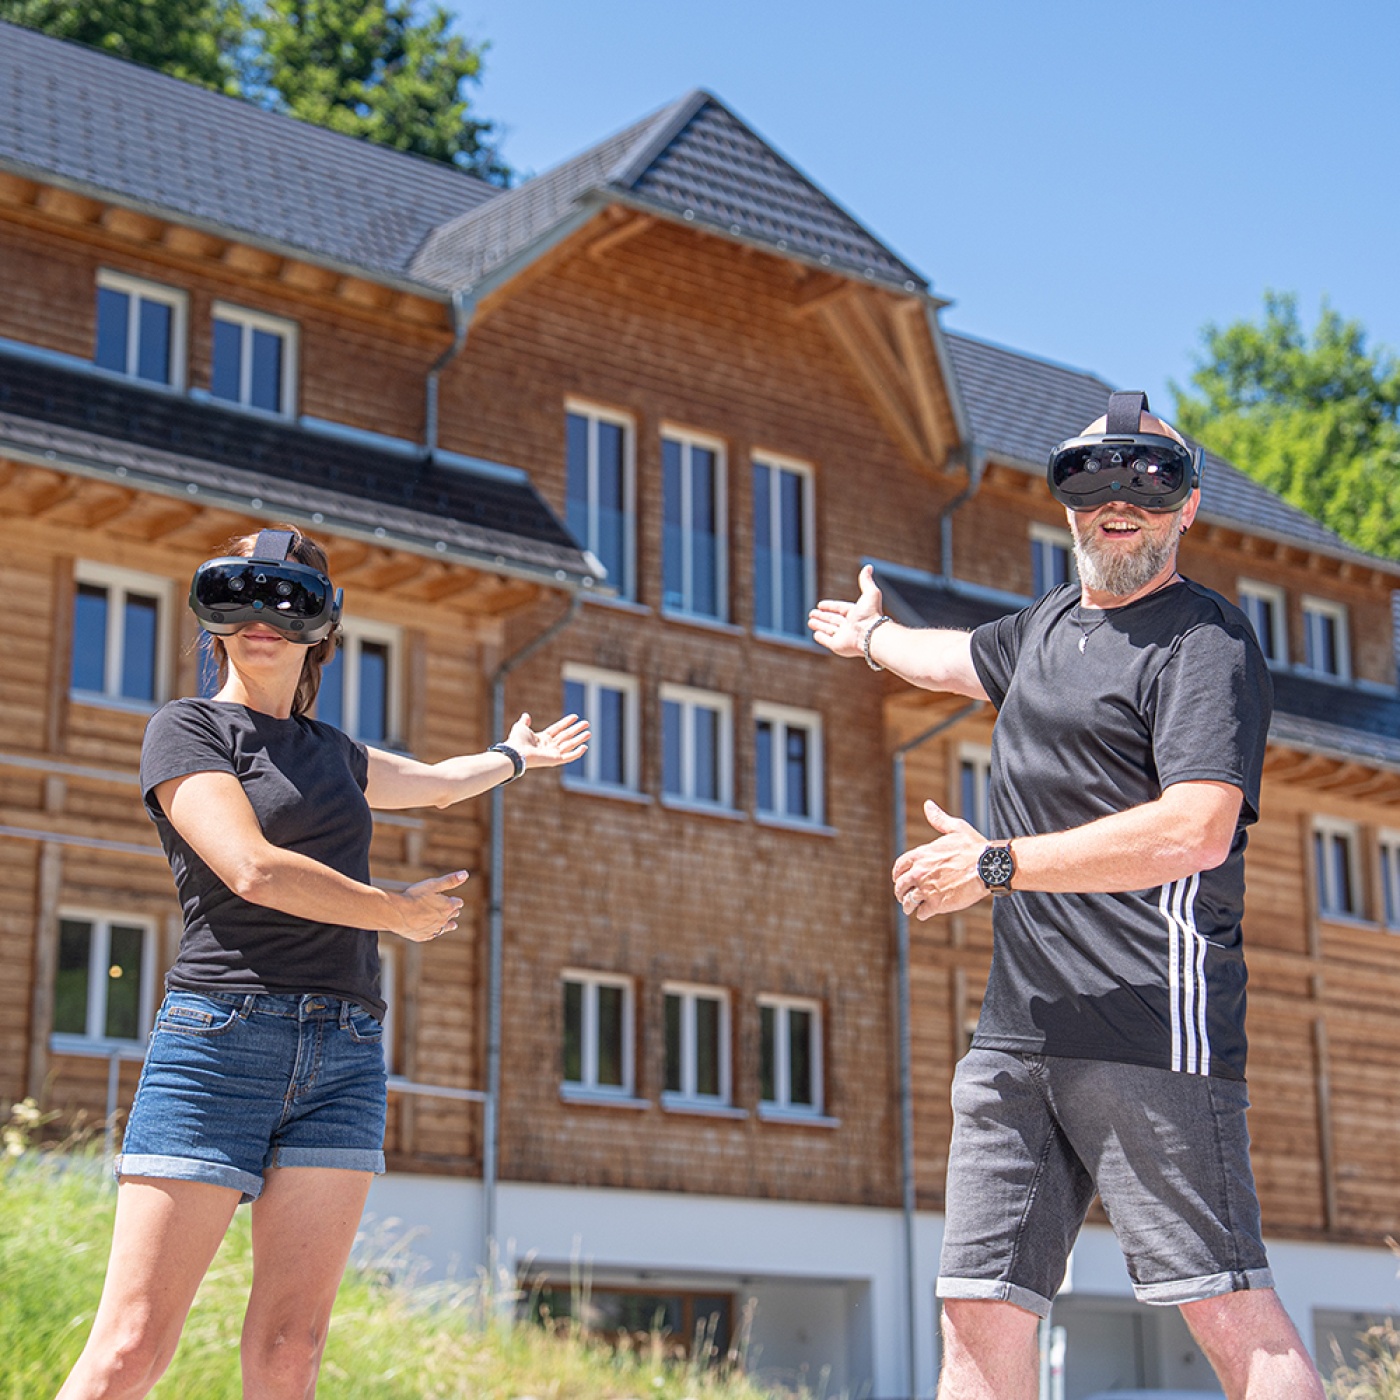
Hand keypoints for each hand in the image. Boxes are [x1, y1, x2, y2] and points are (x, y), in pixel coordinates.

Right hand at [392, 870, 467, 941]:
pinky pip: (432, 935)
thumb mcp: (433, 884)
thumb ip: (450, 880)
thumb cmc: (415, 897)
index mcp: (448, 907)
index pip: (457, 903)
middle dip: (453, 911)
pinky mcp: (423, 936)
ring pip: (445, 928)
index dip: (456, 900)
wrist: (398, 914)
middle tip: (454, 910)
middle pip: (452, 915)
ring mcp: (433, 930)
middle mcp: (443, 920)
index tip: (455, 900)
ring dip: (449, 924)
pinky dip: (433, 931)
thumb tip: (465, 874)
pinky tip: (433, 931)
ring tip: (453, 925)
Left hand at [505, 711, 589, 769]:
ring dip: (579, 738)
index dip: (566, 722)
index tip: (575, 716)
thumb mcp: (520, 727)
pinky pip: (569, 757)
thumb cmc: (517, 741)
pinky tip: (584, 747)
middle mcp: (549, 746)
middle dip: (576, 729)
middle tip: (586, 723)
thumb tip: (526, 715)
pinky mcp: (555, 760)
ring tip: (589, 733)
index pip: (557, 729)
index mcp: (542, 739)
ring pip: (570, 745)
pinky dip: (577, 753)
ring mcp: (553, 753)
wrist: (517, 752)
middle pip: (566, 736)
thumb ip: (524, 721)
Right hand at [808, 564, 884, 658]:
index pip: (840, 608)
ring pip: (828, 629)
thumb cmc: (871, 614)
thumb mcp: (870, 593)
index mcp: (855, 614)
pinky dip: (821, 638)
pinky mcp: (837, 646)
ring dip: (819, 625)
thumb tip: (868, 566)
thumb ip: (866, 581)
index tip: (820, 604)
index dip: (830, 606)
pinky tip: (815, 634)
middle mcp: (849, 625)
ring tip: (810, 622)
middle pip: (832, 620)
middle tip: (812, 613)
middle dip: (822, 616)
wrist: (870, 634)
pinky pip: (827, 641)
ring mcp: (843, 636)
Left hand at [891, 801, 988, 919]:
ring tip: (911, 909)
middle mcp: (919, 872)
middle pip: (900, 886)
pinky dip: (922, 914)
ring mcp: (927, 889)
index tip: (898, 879)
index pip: (899, 867)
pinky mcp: (937, 903)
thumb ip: (939, 819)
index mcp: (921, 855)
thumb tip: (928, 804)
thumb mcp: (956, 828)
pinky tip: (925, 913)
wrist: (988, 867)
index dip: (897, 874)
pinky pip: (922, 913)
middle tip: (903, 897)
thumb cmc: (974, 847)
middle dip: (900, 892)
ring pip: (908, 901)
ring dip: (908, 906)